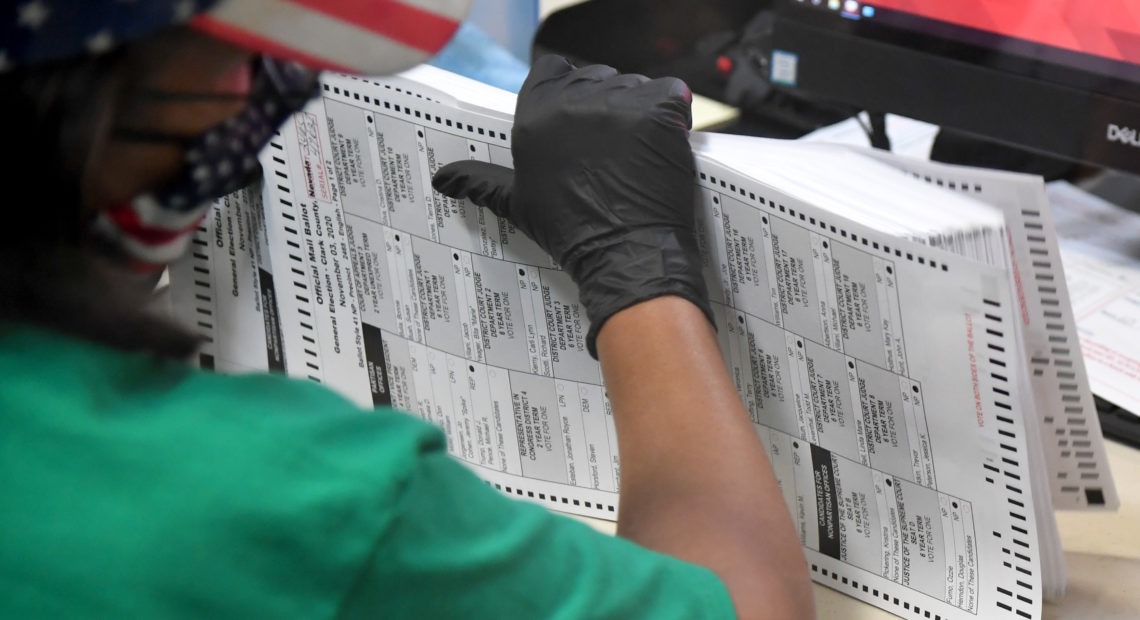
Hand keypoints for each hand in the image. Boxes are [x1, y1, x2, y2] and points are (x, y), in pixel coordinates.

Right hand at [432, 54, 712, 356]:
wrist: (625, 255)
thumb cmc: (572, 232)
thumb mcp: (518, 204)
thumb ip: (480, 181)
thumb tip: (444, 178)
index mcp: (535, 116)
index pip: (552, 71)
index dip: (571, 90)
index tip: (582, 117)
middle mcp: (573, 103)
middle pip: (597, 76)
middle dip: (608, 103)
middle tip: (614, 146)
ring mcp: (618, 105)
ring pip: (635, 84)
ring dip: (641, 110)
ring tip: (638, 152)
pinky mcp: (658, 113)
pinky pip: (672, 93)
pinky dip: (674, 114)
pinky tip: (665, 143)